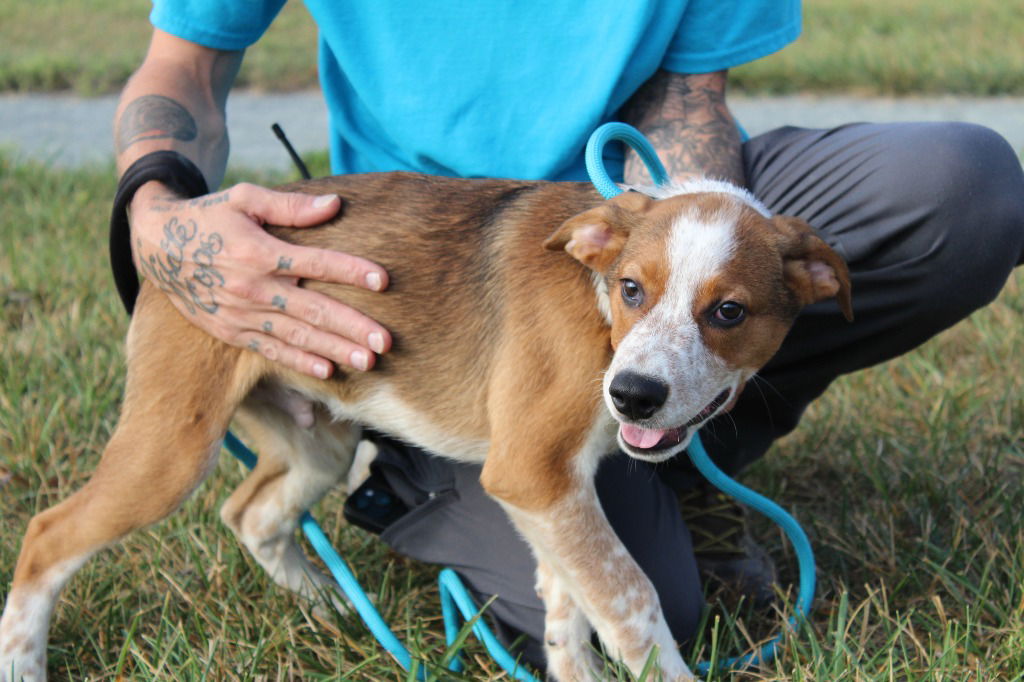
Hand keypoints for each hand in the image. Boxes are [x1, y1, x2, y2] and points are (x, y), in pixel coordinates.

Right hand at [129, 181, 391, 377]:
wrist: (154, 244)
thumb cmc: (210, 215)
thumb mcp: (245, 198)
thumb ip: (291, 205)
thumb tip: (335, 204)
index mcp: (258, 251)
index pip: (314, 262)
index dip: (350, 270)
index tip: (383, 280)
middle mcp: (252, 287)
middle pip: (311, 309)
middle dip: (351, 326)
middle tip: (386, 342)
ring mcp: (241, 313)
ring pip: (296, 336)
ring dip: (334, 350)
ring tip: (368, 361)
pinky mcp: (231, 331)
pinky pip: (270, 351)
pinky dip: (299, 363)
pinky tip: (327, 372)